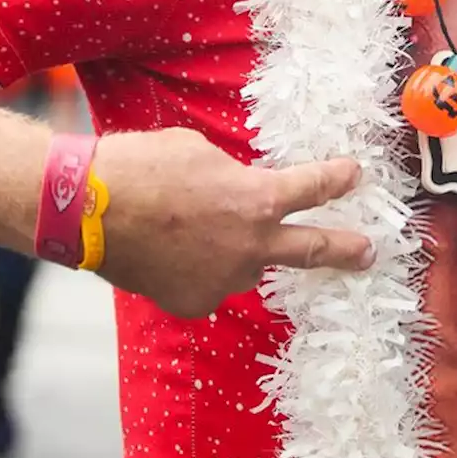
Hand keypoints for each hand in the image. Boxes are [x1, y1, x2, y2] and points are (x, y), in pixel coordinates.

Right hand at [93, 129, 372, 317]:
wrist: (88, 209)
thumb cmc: (146, 166)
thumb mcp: (204, 155)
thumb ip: (234, 178)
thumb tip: (237, 191)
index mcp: (259, 199)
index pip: (313, 188)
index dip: (337, 180)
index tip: (354, 175)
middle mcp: (251, 245)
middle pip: (312, 249)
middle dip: (345, 250)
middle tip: (367, 252)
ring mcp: (223, 279)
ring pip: (245, 263)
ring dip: (235, 250)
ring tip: (197, 231)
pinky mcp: (193, 302)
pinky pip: (207, 282)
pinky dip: (197, 268)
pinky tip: (170, 250)